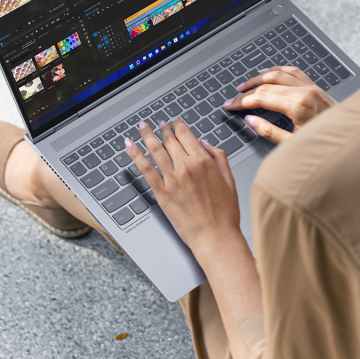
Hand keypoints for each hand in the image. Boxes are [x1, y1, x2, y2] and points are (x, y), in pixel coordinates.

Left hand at [124, 119, 241, 252]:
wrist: (215, 237)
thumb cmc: (224, 213)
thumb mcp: (229, 179)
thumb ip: (218, 156)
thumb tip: (204, 143)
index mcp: (204, 161)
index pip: (185, 134)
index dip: (177, 124)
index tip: (174, 121)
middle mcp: (186, 167)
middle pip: (169, 139)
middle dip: (162, 128)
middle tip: (158, 124)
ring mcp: (172, 179)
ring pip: (155, 149)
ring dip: (146, 135)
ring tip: (142, 126)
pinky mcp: (161, 193)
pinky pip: (145, 169)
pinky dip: (135, 155)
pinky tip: (130, 146)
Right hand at [222, 66, 335, 143]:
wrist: (349, 139)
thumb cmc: (324, 145)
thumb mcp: (293, 144)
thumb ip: (269, 132)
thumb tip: (250, 120)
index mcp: (298, 106)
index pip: (262, 98)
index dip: (242, 101)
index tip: (231, 105)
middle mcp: (305, 92)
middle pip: (267, 84)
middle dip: (247, 91)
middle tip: (233, 97)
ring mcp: (311, 87)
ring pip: (278, 73)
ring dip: (259, 77)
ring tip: (245, 84)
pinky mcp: (316, 87)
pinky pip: (293, 72)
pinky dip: (277, 70)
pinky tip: (268, 72)